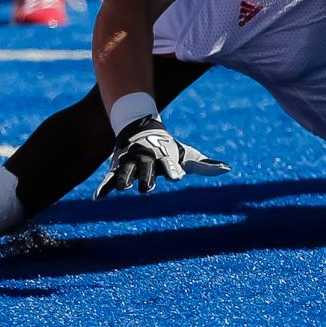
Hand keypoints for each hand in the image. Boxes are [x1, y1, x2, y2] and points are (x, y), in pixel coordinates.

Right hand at [94, 115, 228, 197]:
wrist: (142, 128)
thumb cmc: (168, 147)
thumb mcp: (186, 154)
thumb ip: (204, 165)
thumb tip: (228, 169)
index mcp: (164, 158)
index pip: (170, 166)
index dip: (174, 171)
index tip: (178, 176)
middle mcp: (147, 160)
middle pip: (147, 172)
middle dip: (147, 179)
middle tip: (147, 188)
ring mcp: (130, 163)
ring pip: (126, 174)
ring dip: (125, 180)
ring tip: (123, 188)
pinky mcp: (116, 167)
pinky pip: (108, 179)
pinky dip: (103, 187)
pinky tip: (97, 198)